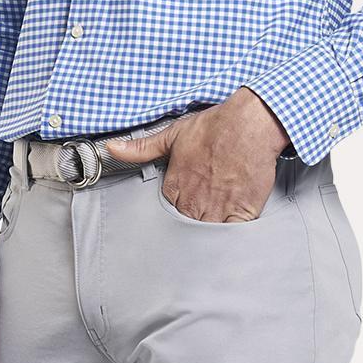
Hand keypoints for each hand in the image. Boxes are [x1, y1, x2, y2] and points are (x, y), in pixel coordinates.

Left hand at [105, 87, 290, 221]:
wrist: (250, 124)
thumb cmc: (215, 126)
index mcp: (175, 185)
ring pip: (206, 234)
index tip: (190, 199)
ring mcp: (217, 209)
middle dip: (193, 221)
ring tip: (215, 225)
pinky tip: (231, 232)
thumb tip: (112, 149)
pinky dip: (231, 238)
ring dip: (209, 231)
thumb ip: (141, 147)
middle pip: (187, 224)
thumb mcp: (173, 133)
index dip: (181, 204)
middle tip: (202, 214)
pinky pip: (232, 236)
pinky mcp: (242, 212)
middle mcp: (193, 200)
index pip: (170, 208)